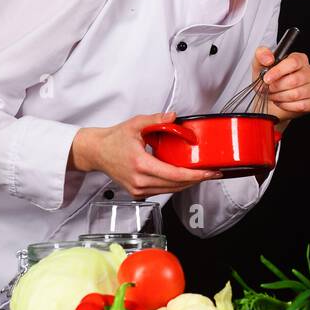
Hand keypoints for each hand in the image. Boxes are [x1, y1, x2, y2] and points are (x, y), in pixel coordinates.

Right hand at [69, 112, 221, 198]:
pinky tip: (185, 177)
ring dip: (187, 183)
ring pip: (170, 190)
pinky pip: (162, 191)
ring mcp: (137, 189)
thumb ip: (156, 119)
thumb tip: (174, 117)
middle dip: (196, 179)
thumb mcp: (135, 124)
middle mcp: (139, 180)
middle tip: (213, 173)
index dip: (195, 175)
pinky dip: (175, 185)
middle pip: (176, 185)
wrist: (96, 152)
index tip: (209, 172)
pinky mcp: (137, 192)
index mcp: (140, 165)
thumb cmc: (114, 139)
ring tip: (203, 175)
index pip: (174, 174)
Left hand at [253, 47, 309, 123]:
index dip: (278, 71)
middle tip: (267, 89)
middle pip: (294, 80)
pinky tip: (280, 102)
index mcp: (300, 59)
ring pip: (296, 94)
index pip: (293, 62)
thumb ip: (262, 55)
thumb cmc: (270, 80)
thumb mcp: (261, 65)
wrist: (272, 97)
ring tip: (272, 95)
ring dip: (279, 97)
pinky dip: (286, 105)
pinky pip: (300, 105)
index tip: (266, 79)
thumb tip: (268, 58)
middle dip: (276, 87)